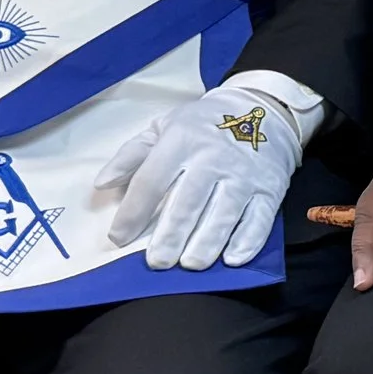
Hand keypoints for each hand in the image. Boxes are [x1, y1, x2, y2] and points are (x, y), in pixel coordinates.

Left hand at [98, 84, 303, 271]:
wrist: (263, 109)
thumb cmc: (204, 125)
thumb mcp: (164, 127)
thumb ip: (131, 156)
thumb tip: (103, 184)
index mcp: (181, 141)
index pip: (151, 181)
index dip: (132, 212)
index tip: (119, 237)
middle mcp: (213, 159)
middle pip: (188, 203)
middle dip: (171, 236)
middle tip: (157, 262)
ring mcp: (244, 175)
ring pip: (223, 214)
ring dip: (206, 243)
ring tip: (191, 264)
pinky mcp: (270, 189)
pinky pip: (260, 219)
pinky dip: (247, 241)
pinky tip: (233, 259)